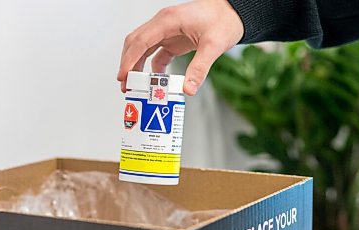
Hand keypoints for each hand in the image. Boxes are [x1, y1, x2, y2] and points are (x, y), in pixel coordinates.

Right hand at [117, 0, 243, 95]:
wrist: (235, 12)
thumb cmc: (224, 19)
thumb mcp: (214, 45)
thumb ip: (200, 68)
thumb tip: (188, 88)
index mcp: (168, 20)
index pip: (141, 41)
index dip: (129, 60)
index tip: (123, 76)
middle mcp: (164, 24)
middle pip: (136, 43)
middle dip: (128, 64)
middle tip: (125, 84)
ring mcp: (167, 31)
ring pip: (144, 48)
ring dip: (137, 66)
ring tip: (135, 85)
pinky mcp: (174, 39)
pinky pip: (157, 54)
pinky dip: (153, 67)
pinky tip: (156, 80)